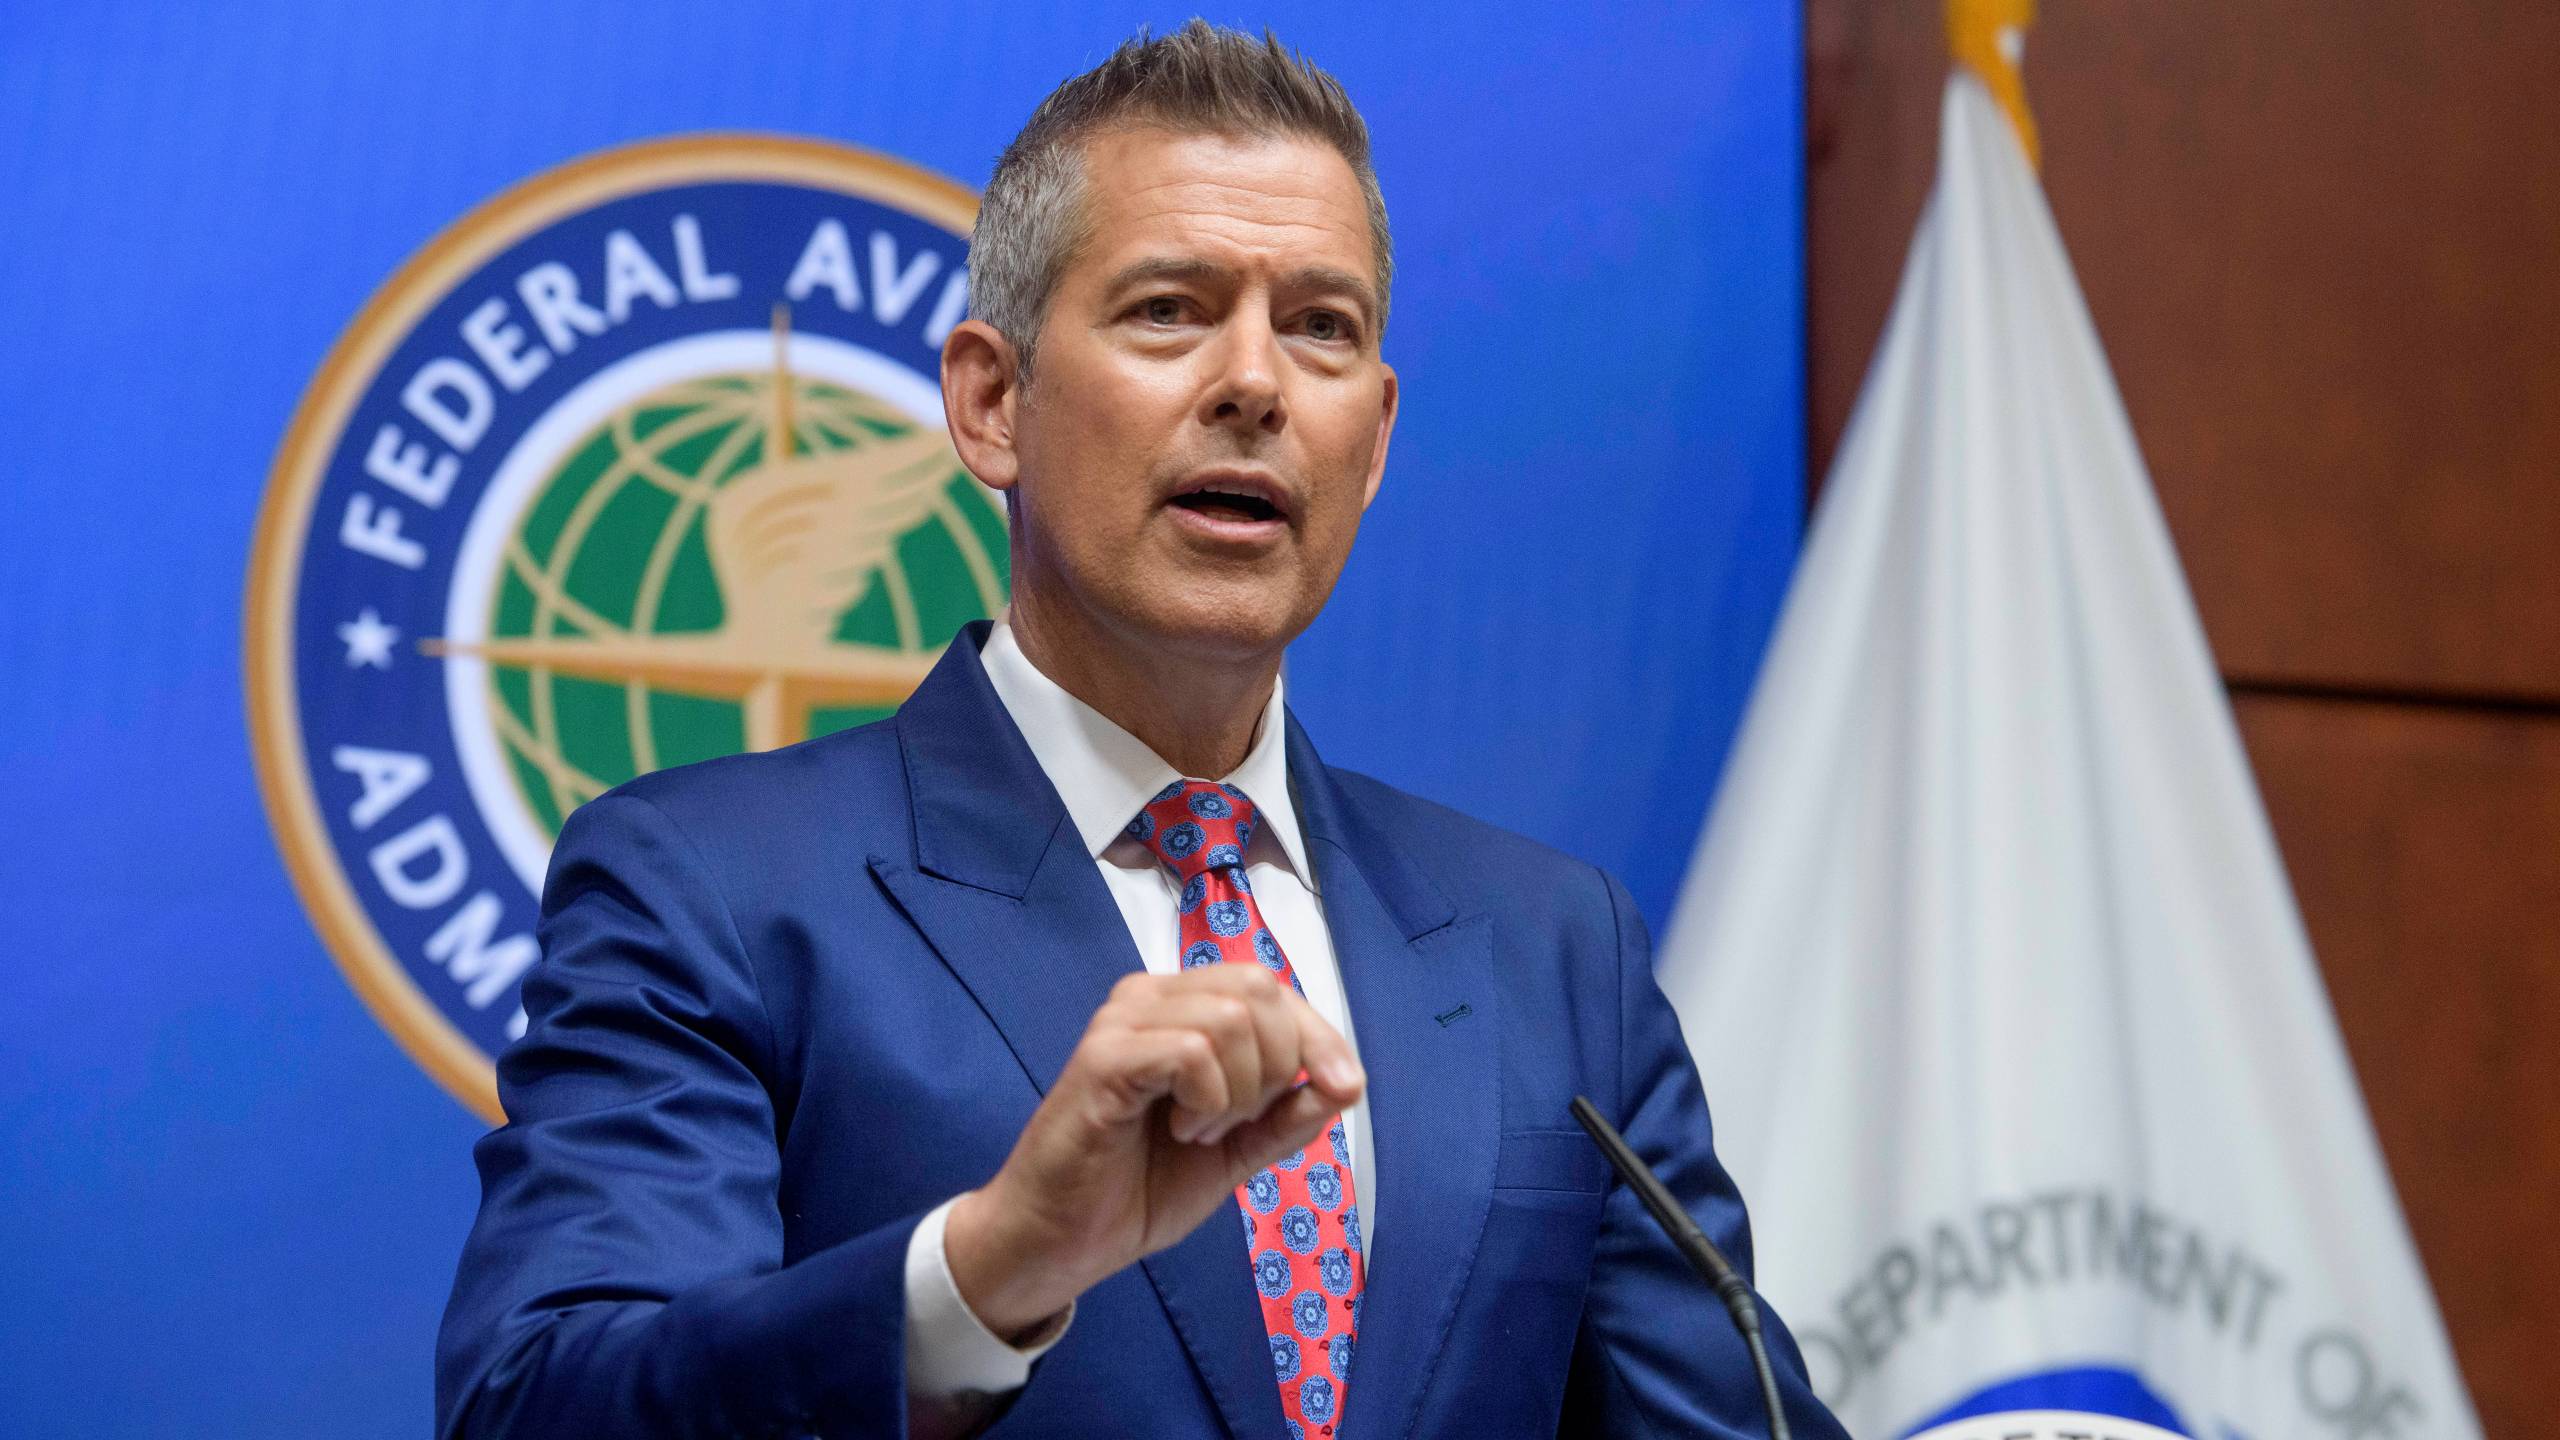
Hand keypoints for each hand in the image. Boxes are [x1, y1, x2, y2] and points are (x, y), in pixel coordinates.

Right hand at [942, 964, 1363, 1340]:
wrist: (1060, 1242)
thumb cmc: (1136, 1189)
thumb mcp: (1234, 1153)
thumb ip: (1285, 1118)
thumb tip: (1346, 1084)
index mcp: (1181, 1009)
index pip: (1270, 987)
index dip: (1321, 1036)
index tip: (1346, 1088)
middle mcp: (1150, 997)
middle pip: (1259, 987)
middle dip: (1277, 1063)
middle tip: (1234, 1121)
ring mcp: (1123, 1021)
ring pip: (1232, 1017)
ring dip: (1237, 1091)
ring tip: (1198, 1131)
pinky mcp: (1104, 1057)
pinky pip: (1192, 1051)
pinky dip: (1206, 1099)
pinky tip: (1179, 1130)